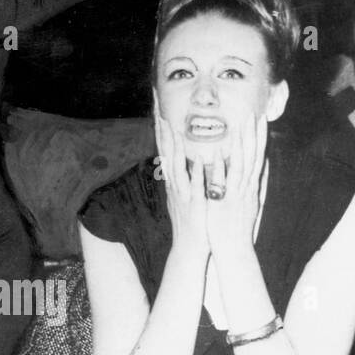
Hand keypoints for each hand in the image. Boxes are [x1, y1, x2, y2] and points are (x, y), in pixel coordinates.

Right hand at [154, 113, 208, 258]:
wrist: (190, 248)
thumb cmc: (192, 221)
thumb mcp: (185, 195)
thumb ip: (185, 177)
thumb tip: (187, 160)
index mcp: (174, 180)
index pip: (164, 149)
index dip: (160, 128)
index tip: (158, 108)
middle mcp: (174, 184)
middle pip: (164, 151)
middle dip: (161, 128)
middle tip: (157, 107)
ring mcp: (182, 194)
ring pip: (175, 165)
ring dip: (174, 145)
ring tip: (172, 125)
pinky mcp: (194, 204)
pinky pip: (194, 186)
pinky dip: (196, 172)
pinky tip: (198, 158)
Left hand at [204, 115, 266, 261]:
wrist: (234, 248)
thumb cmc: (239, 226)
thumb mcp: (253, 202)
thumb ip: (259, 182)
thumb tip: (267, 165)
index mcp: (251, 186)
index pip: (257, 156)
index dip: (259, 137)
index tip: (260, 119)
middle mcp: (246, 188)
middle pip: (252, 157)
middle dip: (253, 134)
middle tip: (254, 114)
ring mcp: (236, 194)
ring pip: (240, 165)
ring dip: (241, 145)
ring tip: (240, 126)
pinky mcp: (224, 203)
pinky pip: (221, 183)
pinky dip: (221, 168)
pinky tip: (219, 153)